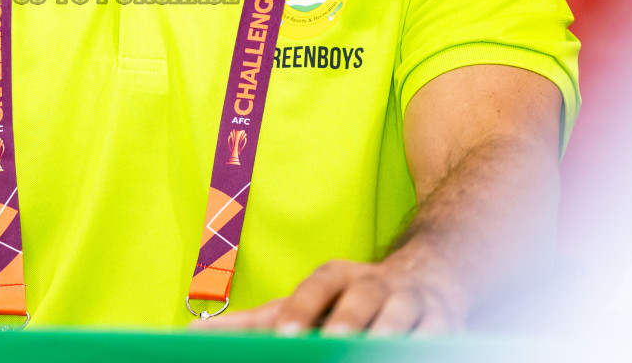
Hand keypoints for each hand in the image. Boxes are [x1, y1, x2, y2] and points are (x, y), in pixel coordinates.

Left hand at [197, 257, 466, 336]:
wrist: (422, 276)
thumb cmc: (345, 302)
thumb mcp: (299, 305)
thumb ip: (251, 324)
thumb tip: (188, 336)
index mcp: (336, 277)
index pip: (318, 287)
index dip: (302, 310)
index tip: (285, 337)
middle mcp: (374, 284)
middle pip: (364, 299)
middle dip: (350, 321)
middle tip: (336, 342)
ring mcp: (412, 301)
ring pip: (405, 317)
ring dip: (393, 334)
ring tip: (378, 351)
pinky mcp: (444, 321)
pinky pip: (440, 334)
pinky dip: (431, 345)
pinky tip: (415, 356)